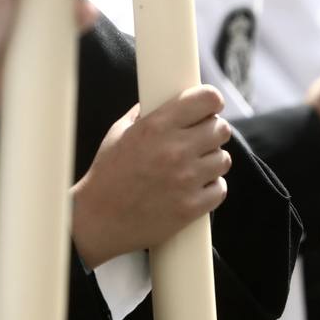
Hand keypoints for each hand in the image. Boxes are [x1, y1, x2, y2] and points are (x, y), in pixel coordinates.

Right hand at [71, 85, 232, 268]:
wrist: (97, 220)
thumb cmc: (106, 175)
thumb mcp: (120, 133)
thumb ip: (147, 113)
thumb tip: (168, 99)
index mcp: (157, 126)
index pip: (207, 99)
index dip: (212, 101)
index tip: (211, 107)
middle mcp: (175, 149)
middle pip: (221, 129)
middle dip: (212, 132)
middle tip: (201, 139)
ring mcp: (185, 179)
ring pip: (223, 159)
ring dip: (212, 161)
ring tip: (194, 166)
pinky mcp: (190, 207)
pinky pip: (219, 189)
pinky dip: (210, 188)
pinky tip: (195, 187)